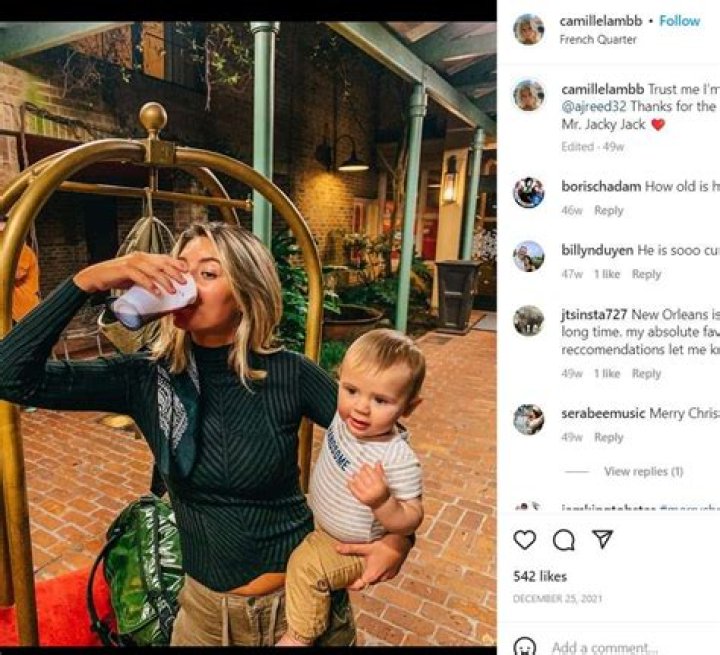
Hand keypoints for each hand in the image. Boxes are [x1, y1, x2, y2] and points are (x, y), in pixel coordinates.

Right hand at [73, 252, 187, 294]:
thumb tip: (163, 291)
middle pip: (161, 263)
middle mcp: (139, 257)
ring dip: (164, 281)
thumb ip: (148, 279)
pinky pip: (139, 277)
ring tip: (172, 291)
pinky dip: (148, 284)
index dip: (176, 263)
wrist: (96, 277)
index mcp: (144, 257)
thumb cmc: (117, 277)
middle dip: (174, 272)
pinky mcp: (123, 270)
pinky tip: (156, 292)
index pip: (163, 258)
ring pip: (152, 270)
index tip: (187, 270)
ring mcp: (131, 262)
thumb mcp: (136, 277)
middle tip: (183, 282)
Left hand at [336, 532, 411, 590]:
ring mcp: (389, 575)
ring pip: (377, 578)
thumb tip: (336, 548)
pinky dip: (380, 570)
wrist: (403, 542)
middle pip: (367, 581)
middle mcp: (381, 578)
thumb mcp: (366, 547)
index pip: (358, 586)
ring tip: (366, 565)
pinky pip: (385, 574)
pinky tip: (378, 562)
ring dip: (371, 573)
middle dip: (361, 577)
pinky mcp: (395, 571)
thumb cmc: (385, 545)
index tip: (344, 583)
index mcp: (372, 575)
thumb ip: (351, 549)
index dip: (351, 586)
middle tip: (353, 570)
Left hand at [348, 462, 389, 508]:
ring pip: (357, 481)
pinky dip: (350, 484)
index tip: (364, 465)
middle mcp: (372, 489)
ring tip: (355, 474)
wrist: (381, 504)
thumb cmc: (383, 491)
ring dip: (355, 476)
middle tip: (360, 470)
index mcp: (379, 484)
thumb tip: (377, 461)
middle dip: (361, 471)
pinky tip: (349, 480)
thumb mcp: (384, 481)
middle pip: (363, 475)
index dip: (366, 467)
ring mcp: (366, 494)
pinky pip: (353, 490)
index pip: (370, 472)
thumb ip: (380, 472)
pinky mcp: (361, 499)